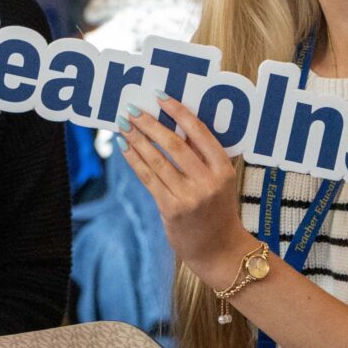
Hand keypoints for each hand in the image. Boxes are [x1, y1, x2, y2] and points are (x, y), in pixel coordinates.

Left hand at [120, 97, 257, 285]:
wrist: (219, 250)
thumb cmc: (217, 210)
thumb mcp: (220, 181)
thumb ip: (201, 156)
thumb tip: (174, 125)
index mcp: (223, 169)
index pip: (200, 133)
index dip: (179, 113)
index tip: (161, 97)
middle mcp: (207, 182)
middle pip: (174, 145)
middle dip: (151, 124)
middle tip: (134, 109)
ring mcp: (189, 197)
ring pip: (157, 161)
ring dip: (138, 140)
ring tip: (124, 125)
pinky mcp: (171, 209)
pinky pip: (148, 179)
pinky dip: (135, 160)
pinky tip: (125, 147)